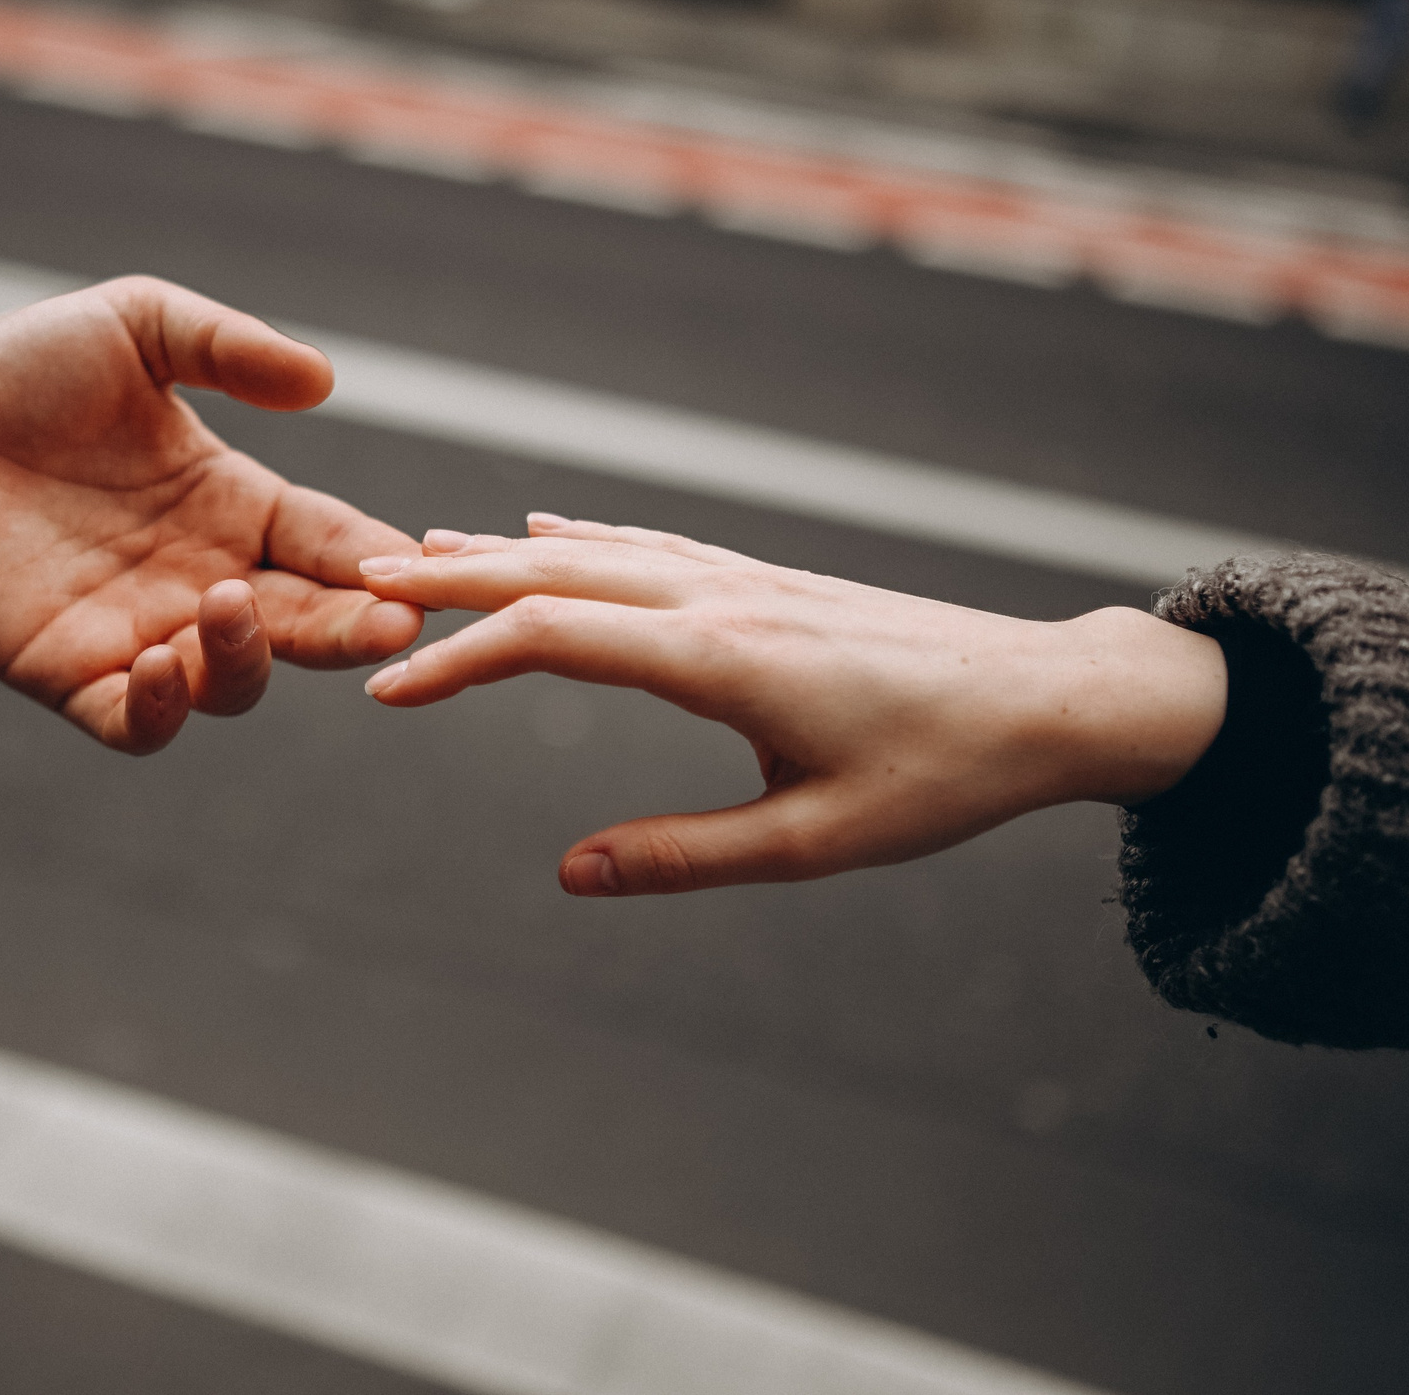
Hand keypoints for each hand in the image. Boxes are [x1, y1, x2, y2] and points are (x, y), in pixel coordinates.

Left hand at [0, 277, 423, 751]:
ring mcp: (139, 631)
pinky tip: (161, 666)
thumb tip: (322, 379)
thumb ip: (228, 348)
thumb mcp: (138, 327)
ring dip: (251, 658)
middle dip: (355, 629)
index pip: (331, 543)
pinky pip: (135, 721)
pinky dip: (161, 710)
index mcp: (234, 503)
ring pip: (231, 683)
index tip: (422, 567)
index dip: (378, 560)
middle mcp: (202, 577)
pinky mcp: (67, 672)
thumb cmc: (18, 367)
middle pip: (306, 625)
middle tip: (390, 621)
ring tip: (232, 604)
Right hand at [359, 516, 1224, 895]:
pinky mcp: (767, 582)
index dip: (458, 660)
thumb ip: (684, 856)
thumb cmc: (942, 776)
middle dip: (451, 580)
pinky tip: (547, 534)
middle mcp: (719, 600)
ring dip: (502, 554)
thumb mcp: (814, 841)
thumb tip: (569, 872)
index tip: (386, 690)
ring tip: (422, 553)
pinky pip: (648, 546)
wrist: (1049, 698)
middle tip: (359, 577)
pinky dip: (579, 540)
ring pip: (596, 551)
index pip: (552, 640)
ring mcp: (744, 580)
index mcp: (719, 659)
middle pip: (555, 573)